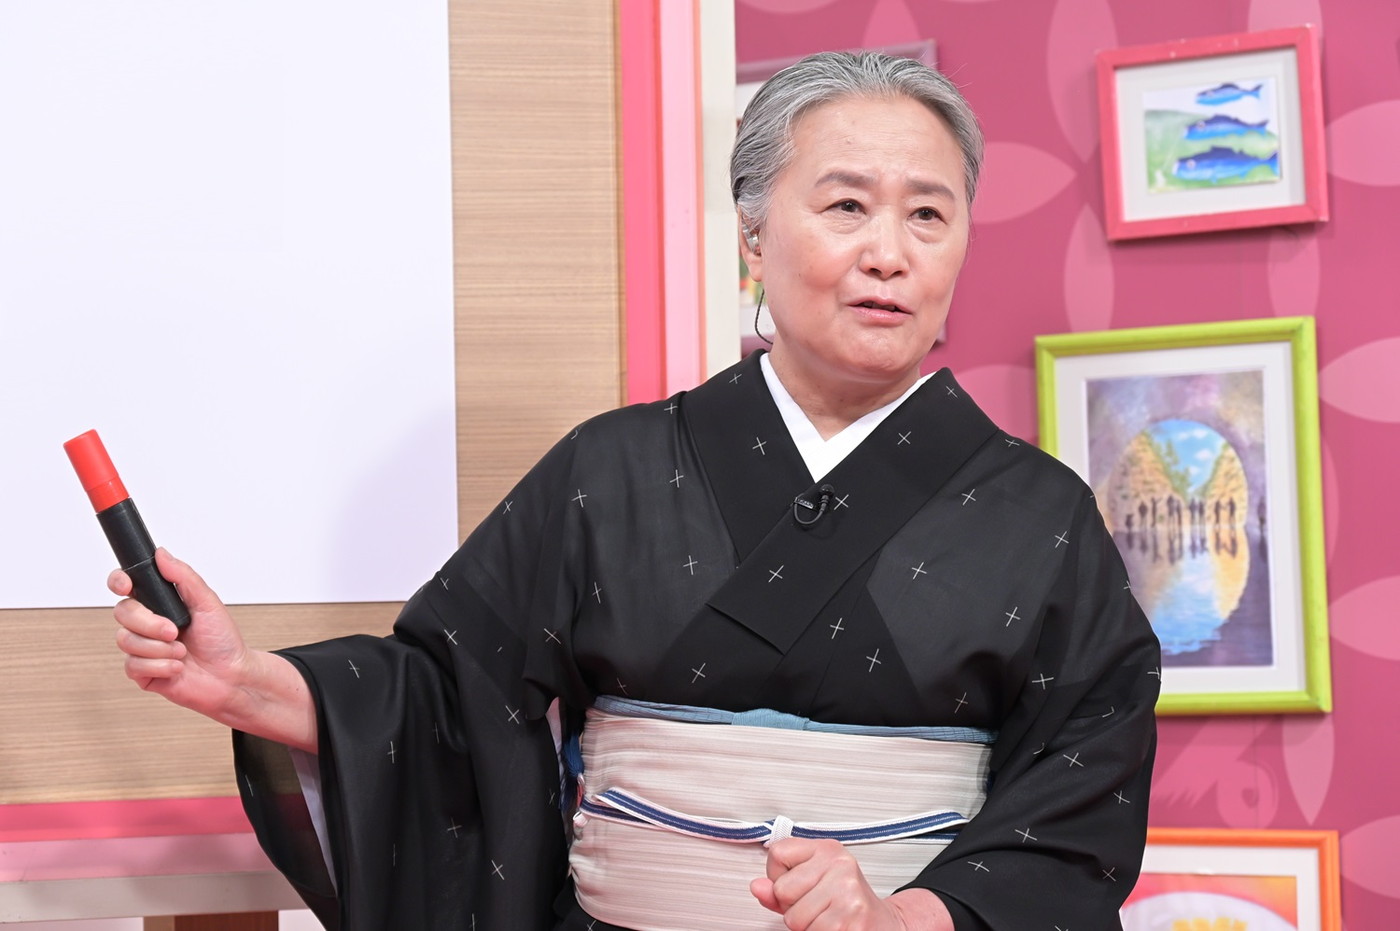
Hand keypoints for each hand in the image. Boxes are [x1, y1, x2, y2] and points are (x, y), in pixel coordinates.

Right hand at [109, 548, 317, 751]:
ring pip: (126, 640)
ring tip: (182, 650)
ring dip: (159, 647)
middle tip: (174, 630)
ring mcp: (143, 648)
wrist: (231, 677)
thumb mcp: (208, 602)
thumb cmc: (223, 640)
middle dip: (149, 623)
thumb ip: (184, 577)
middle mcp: (148, 624)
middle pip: (123, 612)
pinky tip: (177, 667)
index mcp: (160, 604)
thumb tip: (161, 554)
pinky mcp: (142, 673)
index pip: (126, 586)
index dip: (119, 582)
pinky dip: (160, 666)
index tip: (126, 586)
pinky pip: (133, 665)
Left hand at [751, 838, 952, 929]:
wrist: (884, 924)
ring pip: (794, 918)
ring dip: (807, 925)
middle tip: (817, 905)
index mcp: (828, 849)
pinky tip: (835, 926)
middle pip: (782, 890)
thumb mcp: (814, 883)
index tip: (797, 883)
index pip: (777, 854)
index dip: (779, 876)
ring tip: (827, 917)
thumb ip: (780, 886)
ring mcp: (847, 892)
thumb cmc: (847, 902)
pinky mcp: (851, 919)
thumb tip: (757, 887)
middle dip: (793, 906)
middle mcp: (839, 865)